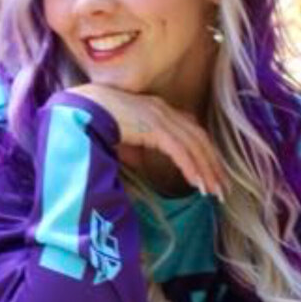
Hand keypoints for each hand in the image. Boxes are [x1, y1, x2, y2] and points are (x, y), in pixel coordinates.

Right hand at [71, 83, 225, 199]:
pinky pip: (179, 149)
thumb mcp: (123, 139)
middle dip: (213, 166)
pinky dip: (191, 167)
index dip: (205, 155)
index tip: (213, 177)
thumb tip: (144, 170)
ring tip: (214, 192)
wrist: (78, 108)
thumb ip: (138, 150)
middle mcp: (164, 110)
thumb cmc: (94, 123)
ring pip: (194, 146)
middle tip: (222, 190)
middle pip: (199, 139)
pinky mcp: (153, 125)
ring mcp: (159, 115)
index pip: (192, 133)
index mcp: (159, 111)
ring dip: (206, 170)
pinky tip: (198, 184)